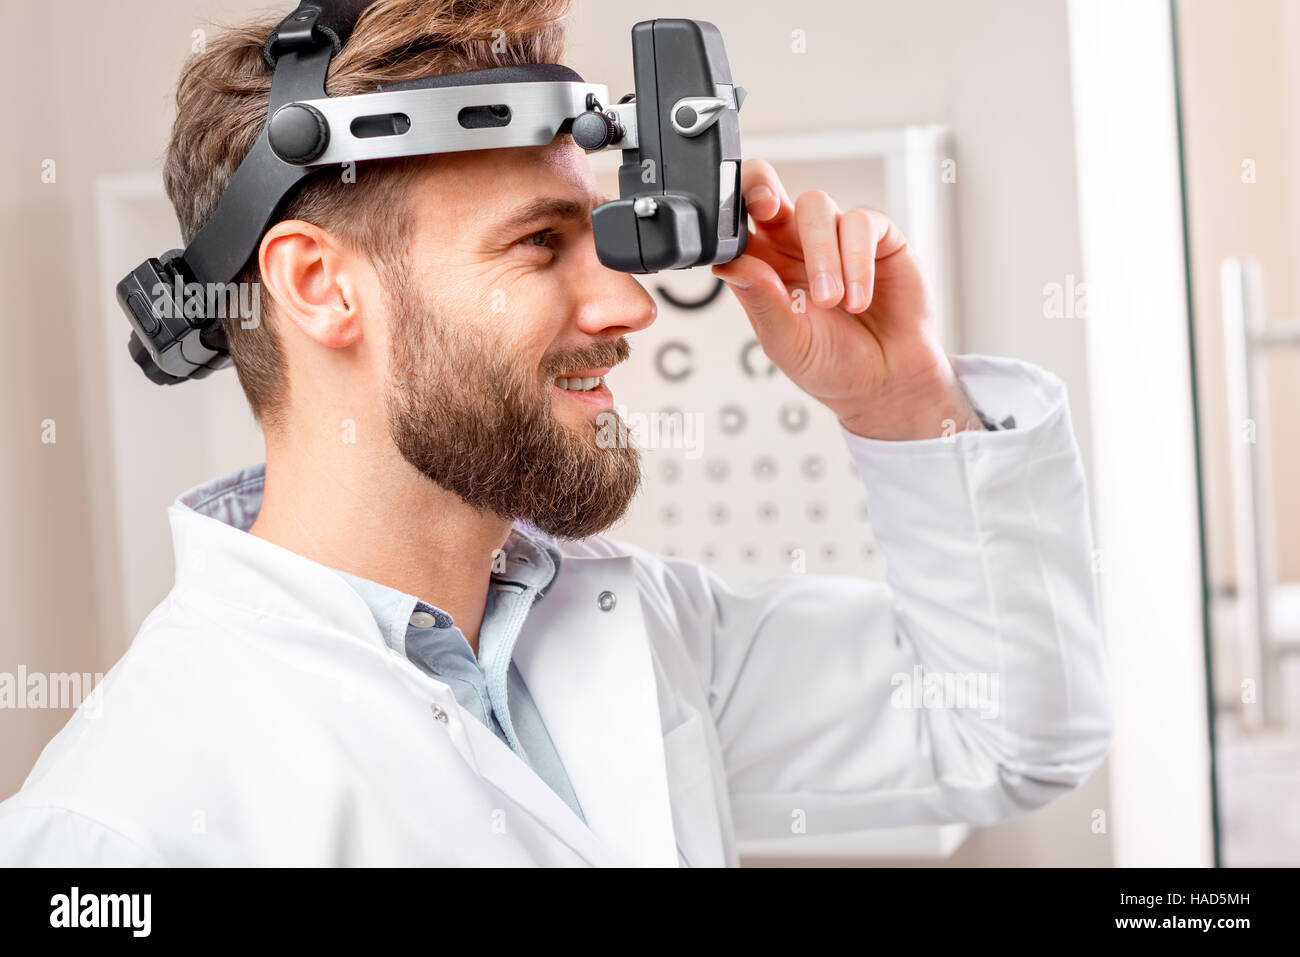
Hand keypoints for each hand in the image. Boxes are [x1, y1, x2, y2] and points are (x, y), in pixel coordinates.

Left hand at [712, 159, 981, 439]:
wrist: (886, 382)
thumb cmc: (831, 364)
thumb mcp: (786, 342)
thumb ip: (762, 302)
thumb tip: (728, 265)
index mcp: (762, 265)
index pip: (735, 222)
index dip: (727, 208)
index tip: (726, 221)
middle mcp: (793, 243)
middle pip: (767, 190)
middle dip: (760, 188)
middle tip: (766, 209)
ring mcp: (834, 236)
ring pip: (815, 206)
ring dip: (821, 254)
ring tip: (831, 302)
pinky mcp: (877, 236)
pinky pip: (861, 223)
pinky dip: (857, 260)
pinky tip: (857, 300)